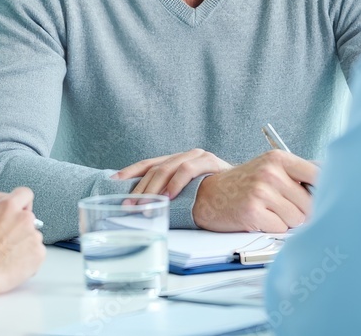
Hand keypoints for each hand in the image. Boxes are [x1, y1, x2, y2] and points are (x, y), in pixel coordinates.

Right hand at [0, 187, 45, 294]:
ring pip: (32, 236)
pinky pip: (36, 252)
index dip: (21, 202)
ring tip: (5, 256)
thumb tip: (3, 215)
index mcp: (8, 206)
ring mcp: (33, 235)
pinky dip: (28, 258)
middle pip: (28, 218)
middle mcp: (24, 218)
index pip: (24, 194)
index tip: (18, 210)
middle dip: (19, 228)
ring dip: (23, 243)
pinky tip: (12, 264)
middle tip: (6, 240)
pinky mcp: (39, 252)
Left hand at [113, 148, 232, 198]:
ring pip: (168, 167)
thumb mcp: (191, 195)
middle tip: (128, 205)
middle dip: (139, 188)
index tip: (113, 182)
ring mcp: (198, 156)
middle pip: (155, 168)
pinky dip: (176, 182)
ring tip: (144, 204)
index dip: (130, 172)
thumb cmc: (219, 197)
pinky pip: (188, 168)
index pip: (148, 164)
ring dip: (154, 188)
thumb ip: (173, 195)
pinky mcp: (210, 161)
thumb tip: (143, 206)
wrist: (248, 191)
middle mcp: (186, 155)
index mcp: (178, 160)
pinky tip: (168, 196)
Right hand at [192, 150, 317, 232]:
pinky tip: (260, 218)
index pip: (318, 174)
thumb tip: (333, 186)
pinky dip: (273, 228)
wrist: (210, 194)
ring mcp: (261, 192)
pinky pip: (280, 229)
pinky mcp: (253, 212)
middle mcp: (271, 172)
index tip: (328, 198)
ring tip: (270, 211)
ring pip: (297, 219)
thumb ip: (299, 175)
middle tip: (284, 207)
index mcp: (279, 158)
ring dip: (287, 221)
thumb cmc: (246, 183)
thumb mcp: (271, 168)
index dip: (325, 190)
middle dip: (302, 211)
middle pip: (310, 203)